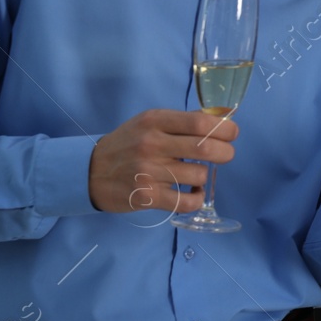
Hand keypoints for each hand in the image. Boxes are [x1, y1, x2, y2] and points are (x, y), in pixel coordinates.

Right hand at [88, 110, 237, 213]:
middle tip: (225, 155)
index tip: (232, 134)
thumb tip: (223, 118)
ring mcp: (148, 172)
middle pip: (205, 148)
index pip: (200, 122)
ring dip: (204, 176)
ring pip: (199, 175)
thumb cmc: (127, 144)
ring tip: (194, 175)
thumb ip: (183, 120)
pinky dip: (197, 199)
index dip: (225, 129)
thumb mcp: (150, 123)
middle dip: (225, 153)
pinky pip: (186, 202)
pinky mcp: (146, 197)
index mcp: (155, 121)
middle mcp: (151, 144)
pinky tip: (192, 193)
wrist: (88, 172)